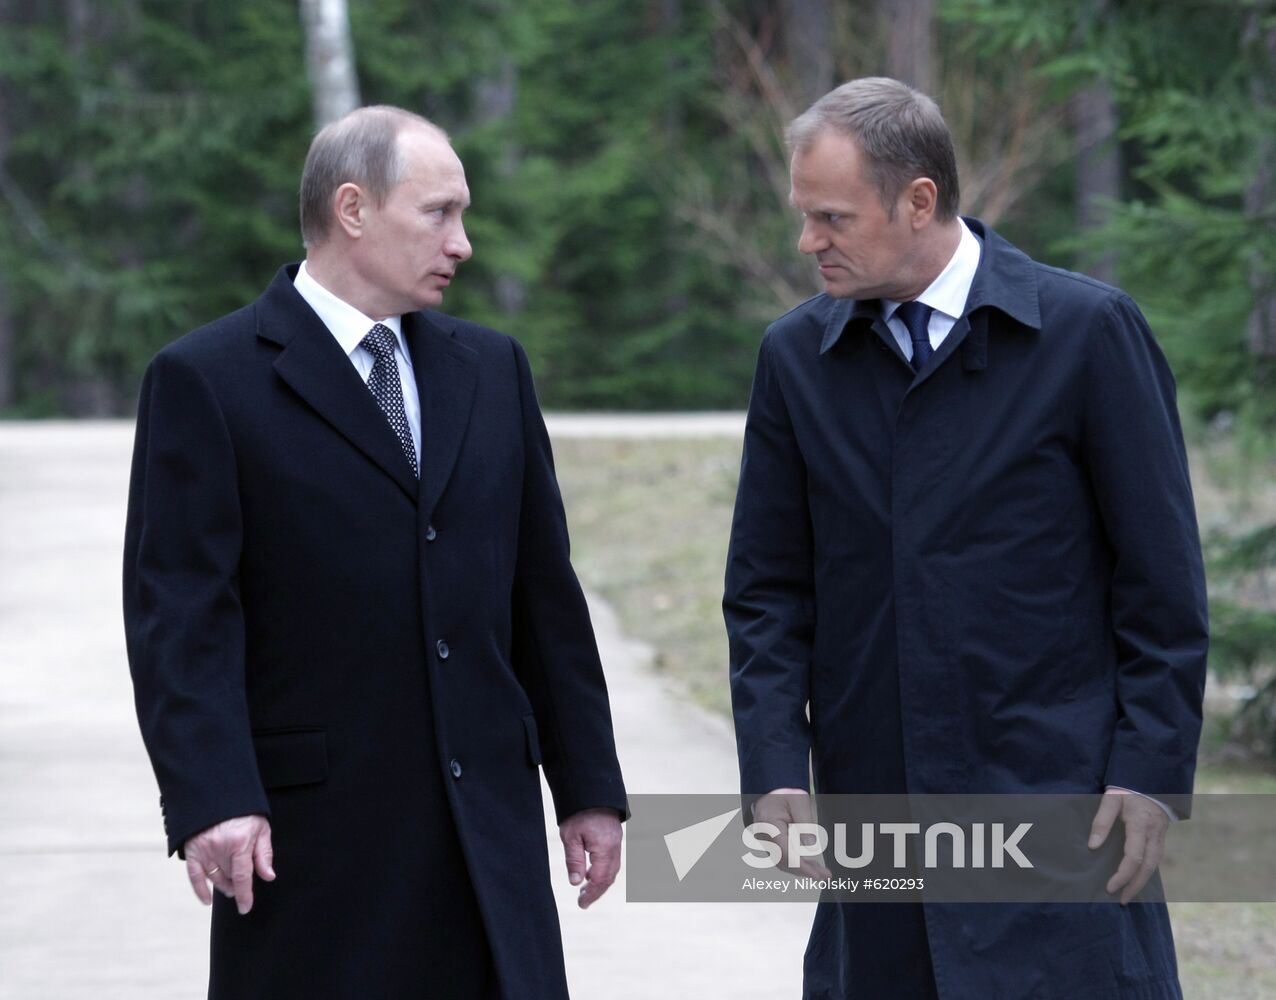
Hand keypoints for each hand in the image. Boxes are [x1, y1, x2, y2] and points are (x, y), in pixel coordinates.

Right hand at [184, 814, 274, 914]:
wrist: (219, 794)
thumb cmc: (244, 812)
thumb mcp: (262, 828)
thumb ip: (264, 854)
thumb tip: (268, 876)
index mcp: (240, 843)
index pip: (242, 877)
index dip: (244, 895)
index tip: (245, 908)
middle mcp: (220, 848)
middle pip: (229, 877)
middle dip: (236, 883)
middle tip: (240, 883)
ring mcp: (204, 849)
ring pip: (215, 878)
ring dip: (223, 885)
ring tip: (229, 885)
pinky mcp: (192, 849)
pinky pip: (194, 875)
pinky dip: (200, 889)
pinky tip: (207, 899)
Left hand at [558, 807, 621, 908]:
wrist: (592, 790)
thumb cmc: (579, 812)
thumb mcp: (571, 836)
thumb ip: (574, 860)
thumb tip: (576, 883)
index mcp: (605, 848)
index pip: (600, 879)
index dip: (592, 894)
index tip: (581, 904)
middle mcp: (615, 847)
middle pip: (609, 877)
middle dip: (597, 891)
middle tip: (583, 901)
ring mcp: (617, 842)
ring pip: (612, 869)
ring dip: (601, 882)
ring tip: (585, 890)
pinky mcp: (615, 837)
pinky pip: (612, 860)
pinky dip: (604, 871)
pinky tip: (591, 873)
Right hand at [753, 788, 829, 877]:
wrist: (771, 791)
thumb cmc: (785, 793)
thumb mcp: (799, 800)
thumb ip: (805, 822)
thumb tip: (811, 845)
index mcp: (768, 824)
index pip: (784, 851)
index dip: (801, 866)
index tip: (815, 875)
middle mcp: (764, 836)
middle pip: (784, 860)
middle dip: (805, 870)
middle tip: (825, 876)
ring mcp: (766, 841)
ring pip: (783, 862)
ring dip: (803, 869)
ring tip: (822, 872)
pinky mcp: (771, 844)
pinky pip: (783, 857)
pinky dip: (797, 863)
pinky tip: (811, 865)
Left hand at [1088, 788, 1168, 904]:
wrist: (1151, 776)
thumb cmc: (1128, 787)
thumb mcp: (1111, 798)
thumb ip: (1101, 821)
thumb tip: (1093, 846)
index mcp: (1141, 825)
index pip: (1134, 857)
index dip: (1123, 875)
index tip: (1110, 887)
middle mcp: (1154, 834)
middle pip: (1148, 867)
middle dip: (1135, 886)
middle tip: (1122, 900)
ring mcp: (1160, 836)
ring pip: (1155, 865)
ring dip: (1142, 881)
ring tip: (1128, 894)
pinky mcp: (1160, 836)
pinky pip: (1156, 858)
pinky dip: (1147, 871)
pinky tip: (1137, 878)